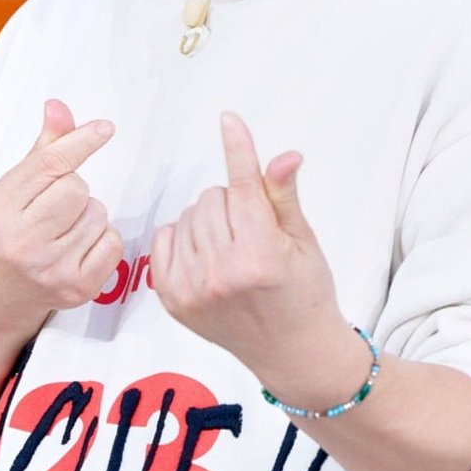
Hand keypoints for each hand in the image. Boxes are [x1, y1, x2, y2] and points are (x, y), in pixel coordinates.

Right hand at [0, 99, 122, 330]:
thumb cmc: (2, 233)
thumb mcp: (9, 190)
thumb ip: (41, 151)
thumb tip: (59, 106)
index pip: (50, 165)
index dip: (80, 142)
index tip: (104, 129)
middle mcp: (23, 242)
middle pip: (78, 188)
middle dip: (72, 190)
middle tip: (52, 208)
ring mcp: (51, 269)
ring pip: (97, 213)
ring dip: (87, 215)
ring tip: (61, 231)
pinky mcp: (77, 290)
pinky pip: (113, 242)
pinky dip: (101, 239)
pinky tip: (76, 248)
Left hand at [149, 111, 352, 393]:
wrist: (292, 351)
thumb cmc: (305, 293)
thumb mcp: (304, 242)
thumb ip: (283, 197)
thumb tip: (283, 155)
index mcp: (261, 256)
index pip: (244, 187)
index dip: (239, 149)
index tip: (229, 119)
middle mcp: (222, 273)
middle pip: (213, 197)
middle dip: (235, 204)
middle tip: (255, 232)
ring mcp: (192, 289)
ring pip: (188, 215)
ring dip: (209, 221)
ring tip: (234, 248)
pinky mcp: (172, 300)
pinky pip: (164, 239)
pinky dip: (183, 238)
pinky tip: (207, 257)